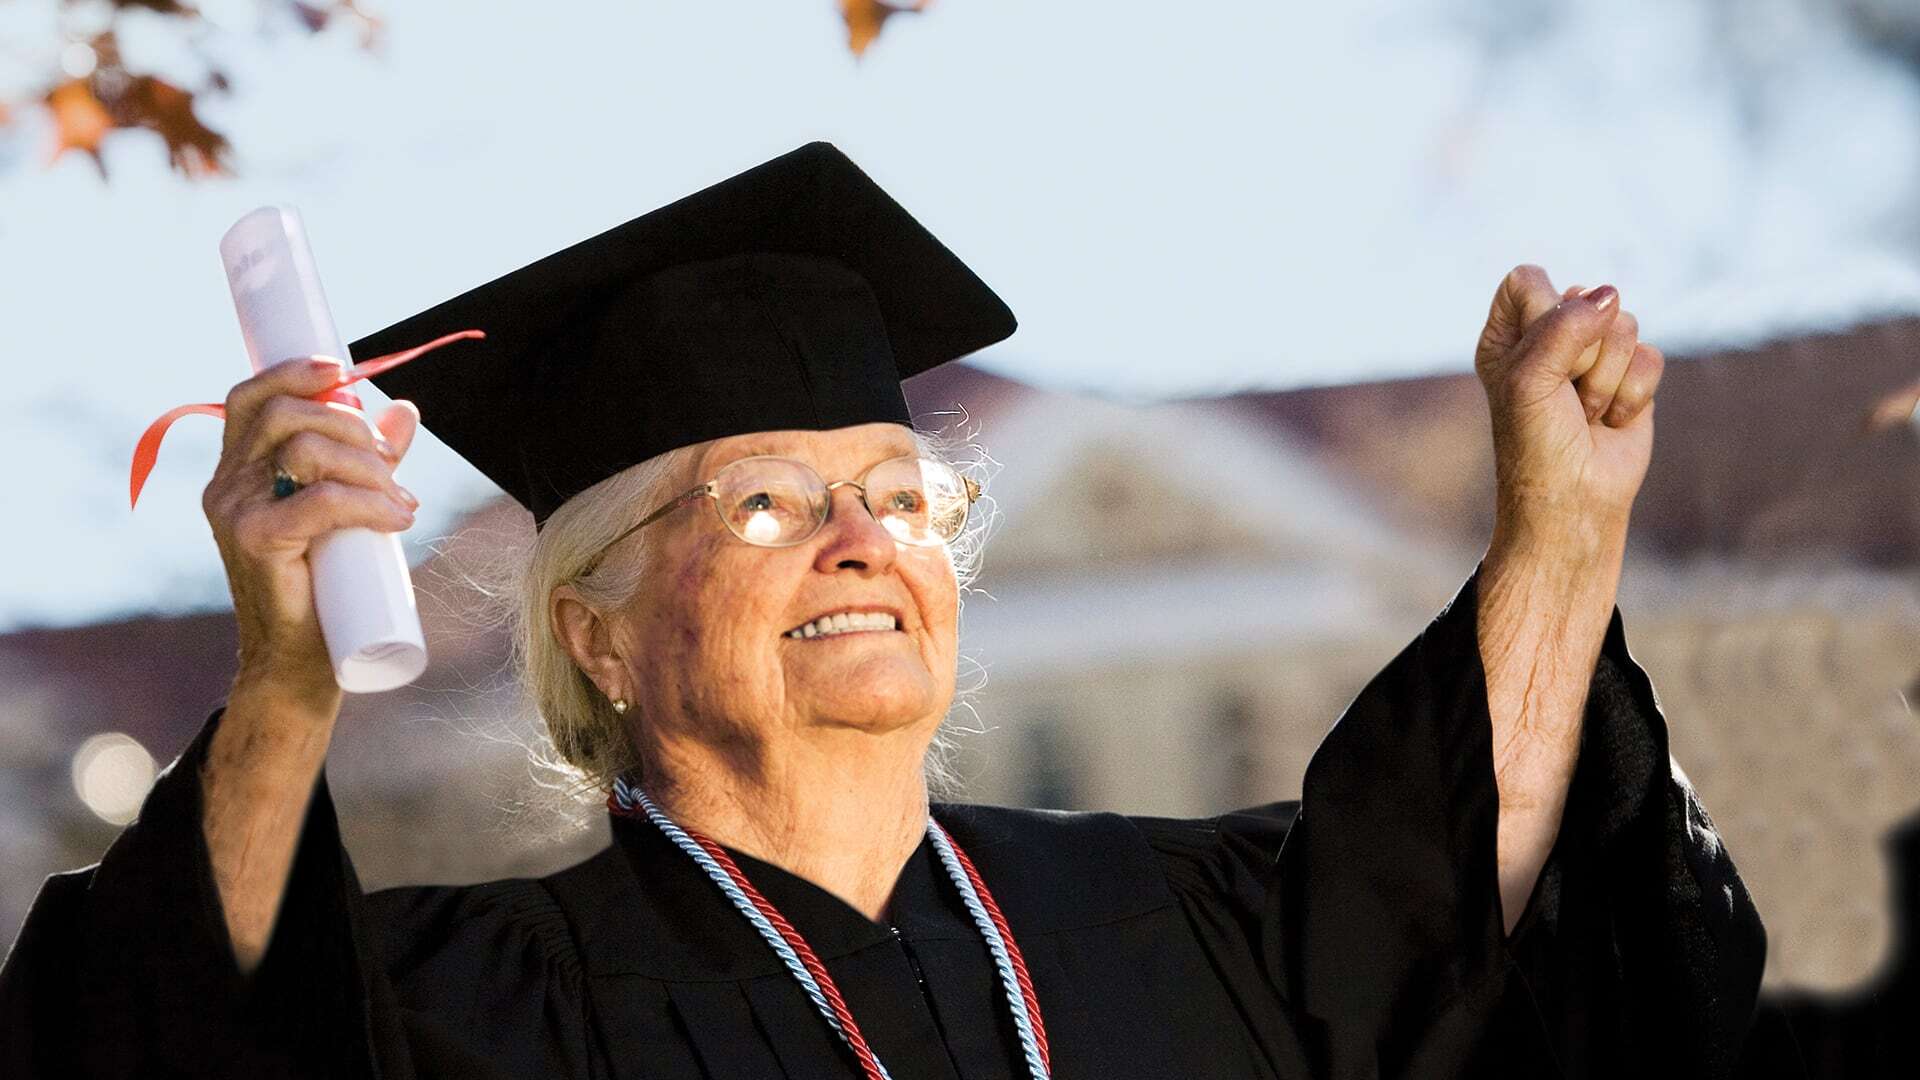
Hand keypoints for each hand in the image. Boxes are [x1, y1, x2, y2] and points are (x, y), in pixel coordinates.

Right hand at [201, 357, 420, 701]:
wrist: (300, 660)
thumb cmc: (326, 584)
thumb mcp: (349, 509)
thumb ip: (369, 460)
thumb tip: (405, 410)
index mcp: (239, 468)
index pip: (251, 397)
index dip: (294, 374)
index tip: (343, 371)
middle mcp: (227, 483)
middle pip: (286, 415)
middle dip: (351, 427)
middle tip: (392, 465)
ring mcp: (235, 511)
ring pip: (305, 450)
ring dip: (368, 468)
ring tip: (400, 502)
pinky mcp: (254, 541)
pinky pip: (320, 501)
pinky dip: (368, 504)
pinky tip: (397, 520)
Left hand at [1474, 265, 1664, 550]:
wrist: (1574, 499)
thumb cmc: (1536, 443)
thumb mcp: (1530, 379)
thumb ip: (1563, 326)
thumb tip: (1610, 295)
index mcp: (1508, 334)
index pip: (1528, 280)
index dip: (1543, 312)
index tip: (1536, 358)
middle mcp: (1551, 337)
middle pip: (1585, 298)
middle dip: (1580, 354)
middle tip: (1563, 397)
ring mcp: (1595, 355)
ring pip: (1623, 325)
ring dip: (1605, 379)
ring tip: (1585, 412)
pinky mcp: (1632, 375)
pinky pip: (1650, 356)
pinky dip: (1633, 394)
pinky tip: (1612, 420)